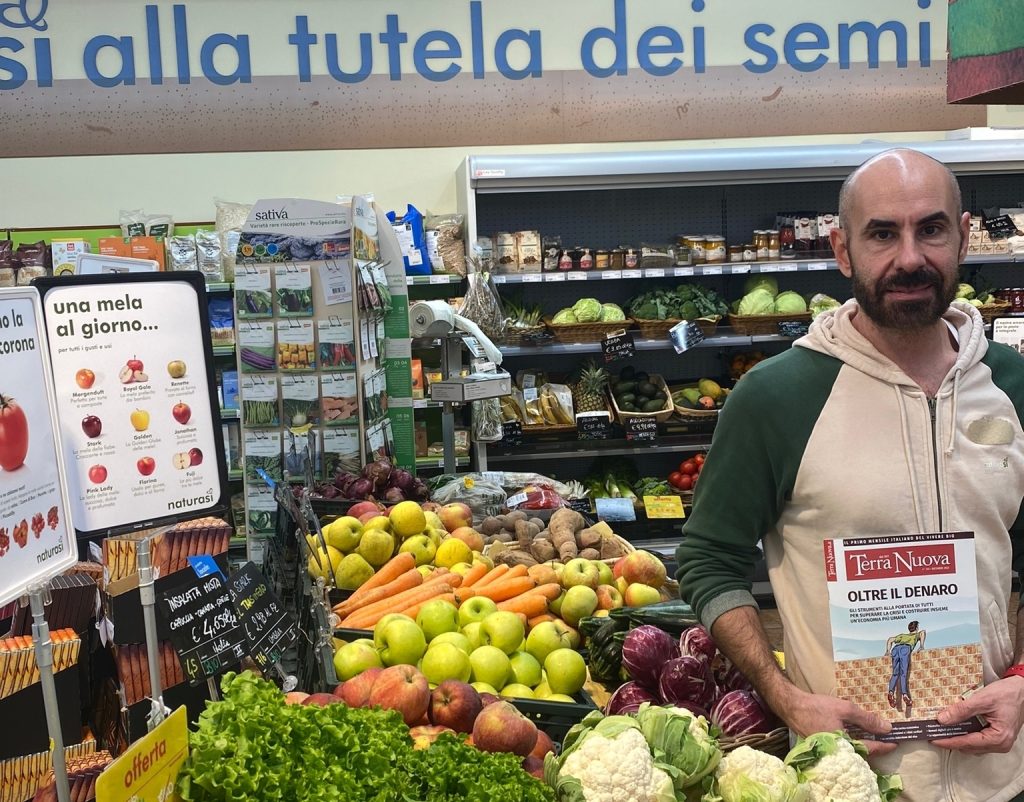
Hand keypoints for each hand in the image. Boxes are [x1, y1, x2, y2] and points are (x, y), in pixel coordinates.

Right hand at [775, 687, 896, 755]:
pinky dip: (853, 742)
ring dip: (864, 745)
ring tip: (873, 738)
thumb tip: (887, 727)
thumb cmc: (817, 707)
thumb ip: (866, 719)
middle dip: (875, 747)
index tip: (896, 742)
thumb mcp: (844, 709)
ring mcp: (831, 750)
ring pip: (853, 751)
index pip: (871, 749)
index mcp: (845, 745)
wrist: (792, 707)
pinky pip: (844, 747)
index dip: (885, 745)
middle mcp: (839, 751)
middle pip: (862, 753)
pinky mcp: (824, 746)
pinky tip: (854, 734)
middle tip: (886, 741)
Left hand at [932, 676, 1023, 753]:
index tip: (933, 739)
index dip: (948, 741)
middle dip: (951, 740)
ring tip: (941, 730)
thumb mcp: (982, 699)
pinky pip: (978, 740)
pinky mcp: (997, 737)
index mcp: (999, 738)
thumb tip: (942, 720)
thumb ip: (961, 710)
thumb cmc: (1006, 694)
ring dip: (958, 738)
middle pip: (970, 747)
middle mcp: (1001, 745)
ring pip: (973, 745)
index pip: (967, 743)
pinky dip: (966, 734)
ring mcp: (1000, 742)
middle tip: (933, 733)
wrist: (1021, 690)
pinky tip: (955, 726)